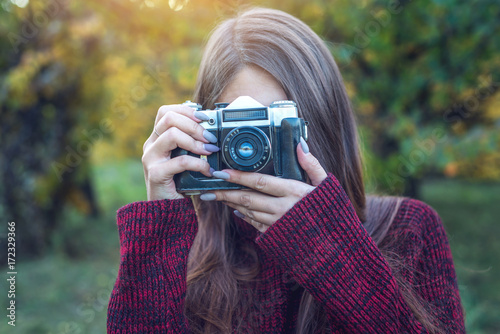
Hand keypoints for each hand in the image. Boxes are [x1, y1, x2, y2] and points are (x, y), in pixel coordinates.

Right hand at [142, 104, 218, 199]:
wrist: (166, 212)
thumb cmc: (180, 184)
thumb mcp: (186, 159)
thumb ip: (193, 144)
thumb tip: (214, 131)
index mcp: (157, 138)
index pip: (166, 111)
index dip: (186, 110)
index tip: (205, 118)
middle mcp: (150, 145)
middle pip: (169, 118)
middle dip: (194, 125)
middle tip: (211, 138)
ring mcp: (150, 159)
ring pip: (172, 135)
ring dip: (196, 141)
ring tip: (210, 151)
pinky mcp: (156, 174)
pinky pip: (180, 161)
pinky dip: (198, 163)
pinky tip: (207, 170)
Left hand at [201, 139, 326, 231]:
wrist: (337, 248)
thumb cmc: (333, 213)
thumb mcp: (327, 185)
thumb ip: (312, 164)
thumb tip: (300, 144)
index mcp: (294, 192)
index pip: (260, 182)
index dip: (239, 176)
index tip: (221, 172)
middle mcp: (283, 209)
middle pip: (248, 198)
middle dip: (226, 192)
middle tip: (209, 186)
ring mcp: (278, 225)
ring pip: (248, 212)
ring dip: (232, 203)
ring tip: (217, 195)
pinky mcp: (277, 237)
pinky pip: (255, 225)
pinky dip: (244, 216)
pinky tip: (236, 210)